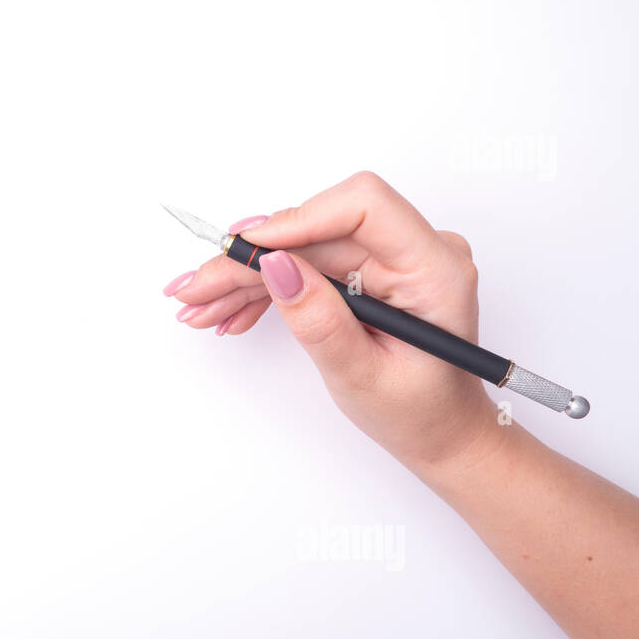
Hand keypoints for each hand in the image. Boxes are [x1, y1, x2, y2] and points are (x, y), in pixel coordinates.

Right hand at [164, 171, 499, 471]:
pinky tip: (231, 312)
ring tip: (200, 308)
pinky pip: (308, 264)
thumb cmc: (421, 413)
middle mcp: (416, 251)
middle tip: (195, 291)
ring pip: (302, 247)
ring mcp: (390, 258)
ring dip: (247, 278)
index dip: (297, 219)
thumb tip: (274, 266)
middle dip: (251, 260)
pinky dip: (266, 288)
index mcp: (435, 269)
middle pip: (317, 230)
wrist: (443, 432)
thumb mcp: (362, 375)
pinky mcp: (369, 269)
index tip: (244, 249)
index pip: (363, 206)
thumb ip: (319, 320)